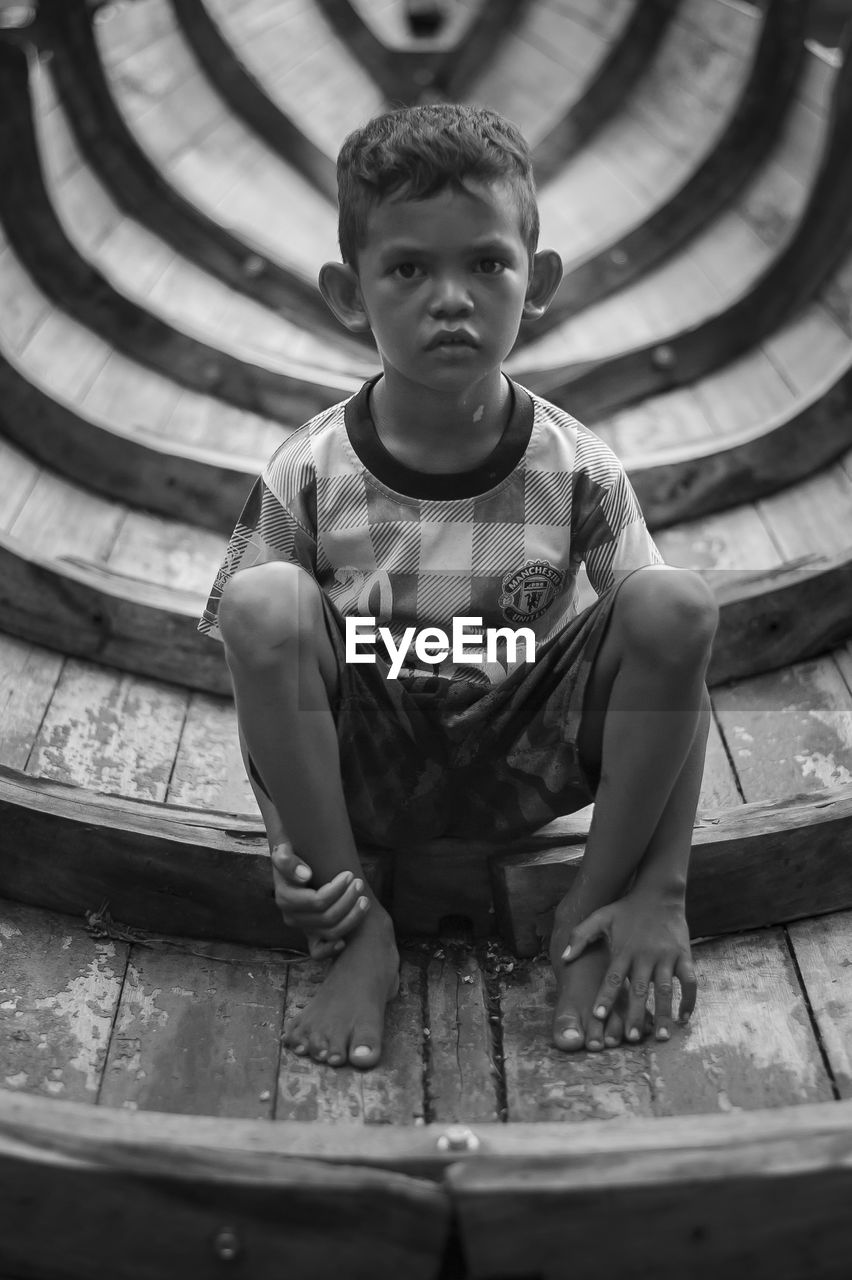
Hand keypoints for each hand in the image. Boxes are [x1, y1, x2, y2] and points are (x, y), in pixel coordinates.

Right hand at [270, 841, 369, 959]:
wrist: (295, 866)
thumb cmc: (293, 856)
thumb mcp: (284, 851)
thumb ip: (286, 860)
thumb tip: (305, 875)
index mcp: (285, 899)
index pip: (317, 902)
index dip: (337, 890)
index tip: (349, 874)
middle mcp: (292, 917)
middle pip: (327, 918)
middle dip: (348, 900)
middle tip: (359, 883)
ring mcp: (302, 928)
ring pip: (330, 933)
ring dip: (352, 918)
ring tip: (364, 899)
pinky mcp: (310, 936)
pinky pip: (318, 952)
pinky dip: (332, 949)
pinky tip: (346, 940)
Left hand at [561, 890, 696, 1041]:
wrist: (659, 893)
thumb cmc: (626, 908)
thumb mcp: (600, 917)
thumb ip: (580, 936)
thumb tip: (565, 959)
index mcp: (624, 950)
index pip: (613, 977)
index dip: (605, 997)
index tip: (598, 1016)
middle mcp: (645, 956)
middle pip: (639, 990)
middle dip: (634, 1014)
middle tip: (629, 1038)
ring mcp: (666, 957)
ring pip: (666, 990)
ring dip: (663, 1014)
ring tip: (659, 1037)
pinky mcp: (684, 956)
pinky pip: (689, 982)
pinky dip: (688, 1001)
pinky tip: (682, 1019)